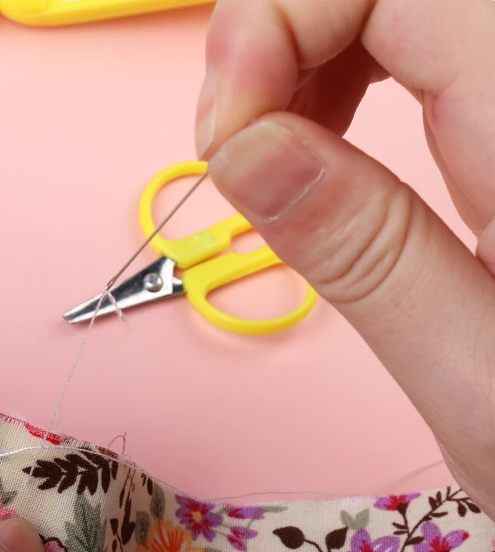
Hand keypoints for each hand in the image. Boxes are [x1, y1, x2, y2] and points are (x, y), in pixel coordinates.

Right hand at [196, 0, 494, 515]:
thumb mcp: (473, 374)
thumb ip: (364, 252)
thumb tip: (244, 147)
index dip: (276, 20)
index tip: (223, 137)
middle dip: (280, 24)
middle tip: (231, 136)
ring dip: (305, 42)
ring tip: (265, 142)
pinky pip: (423, 30)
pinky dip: (345, 59)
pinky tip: (320, 128)